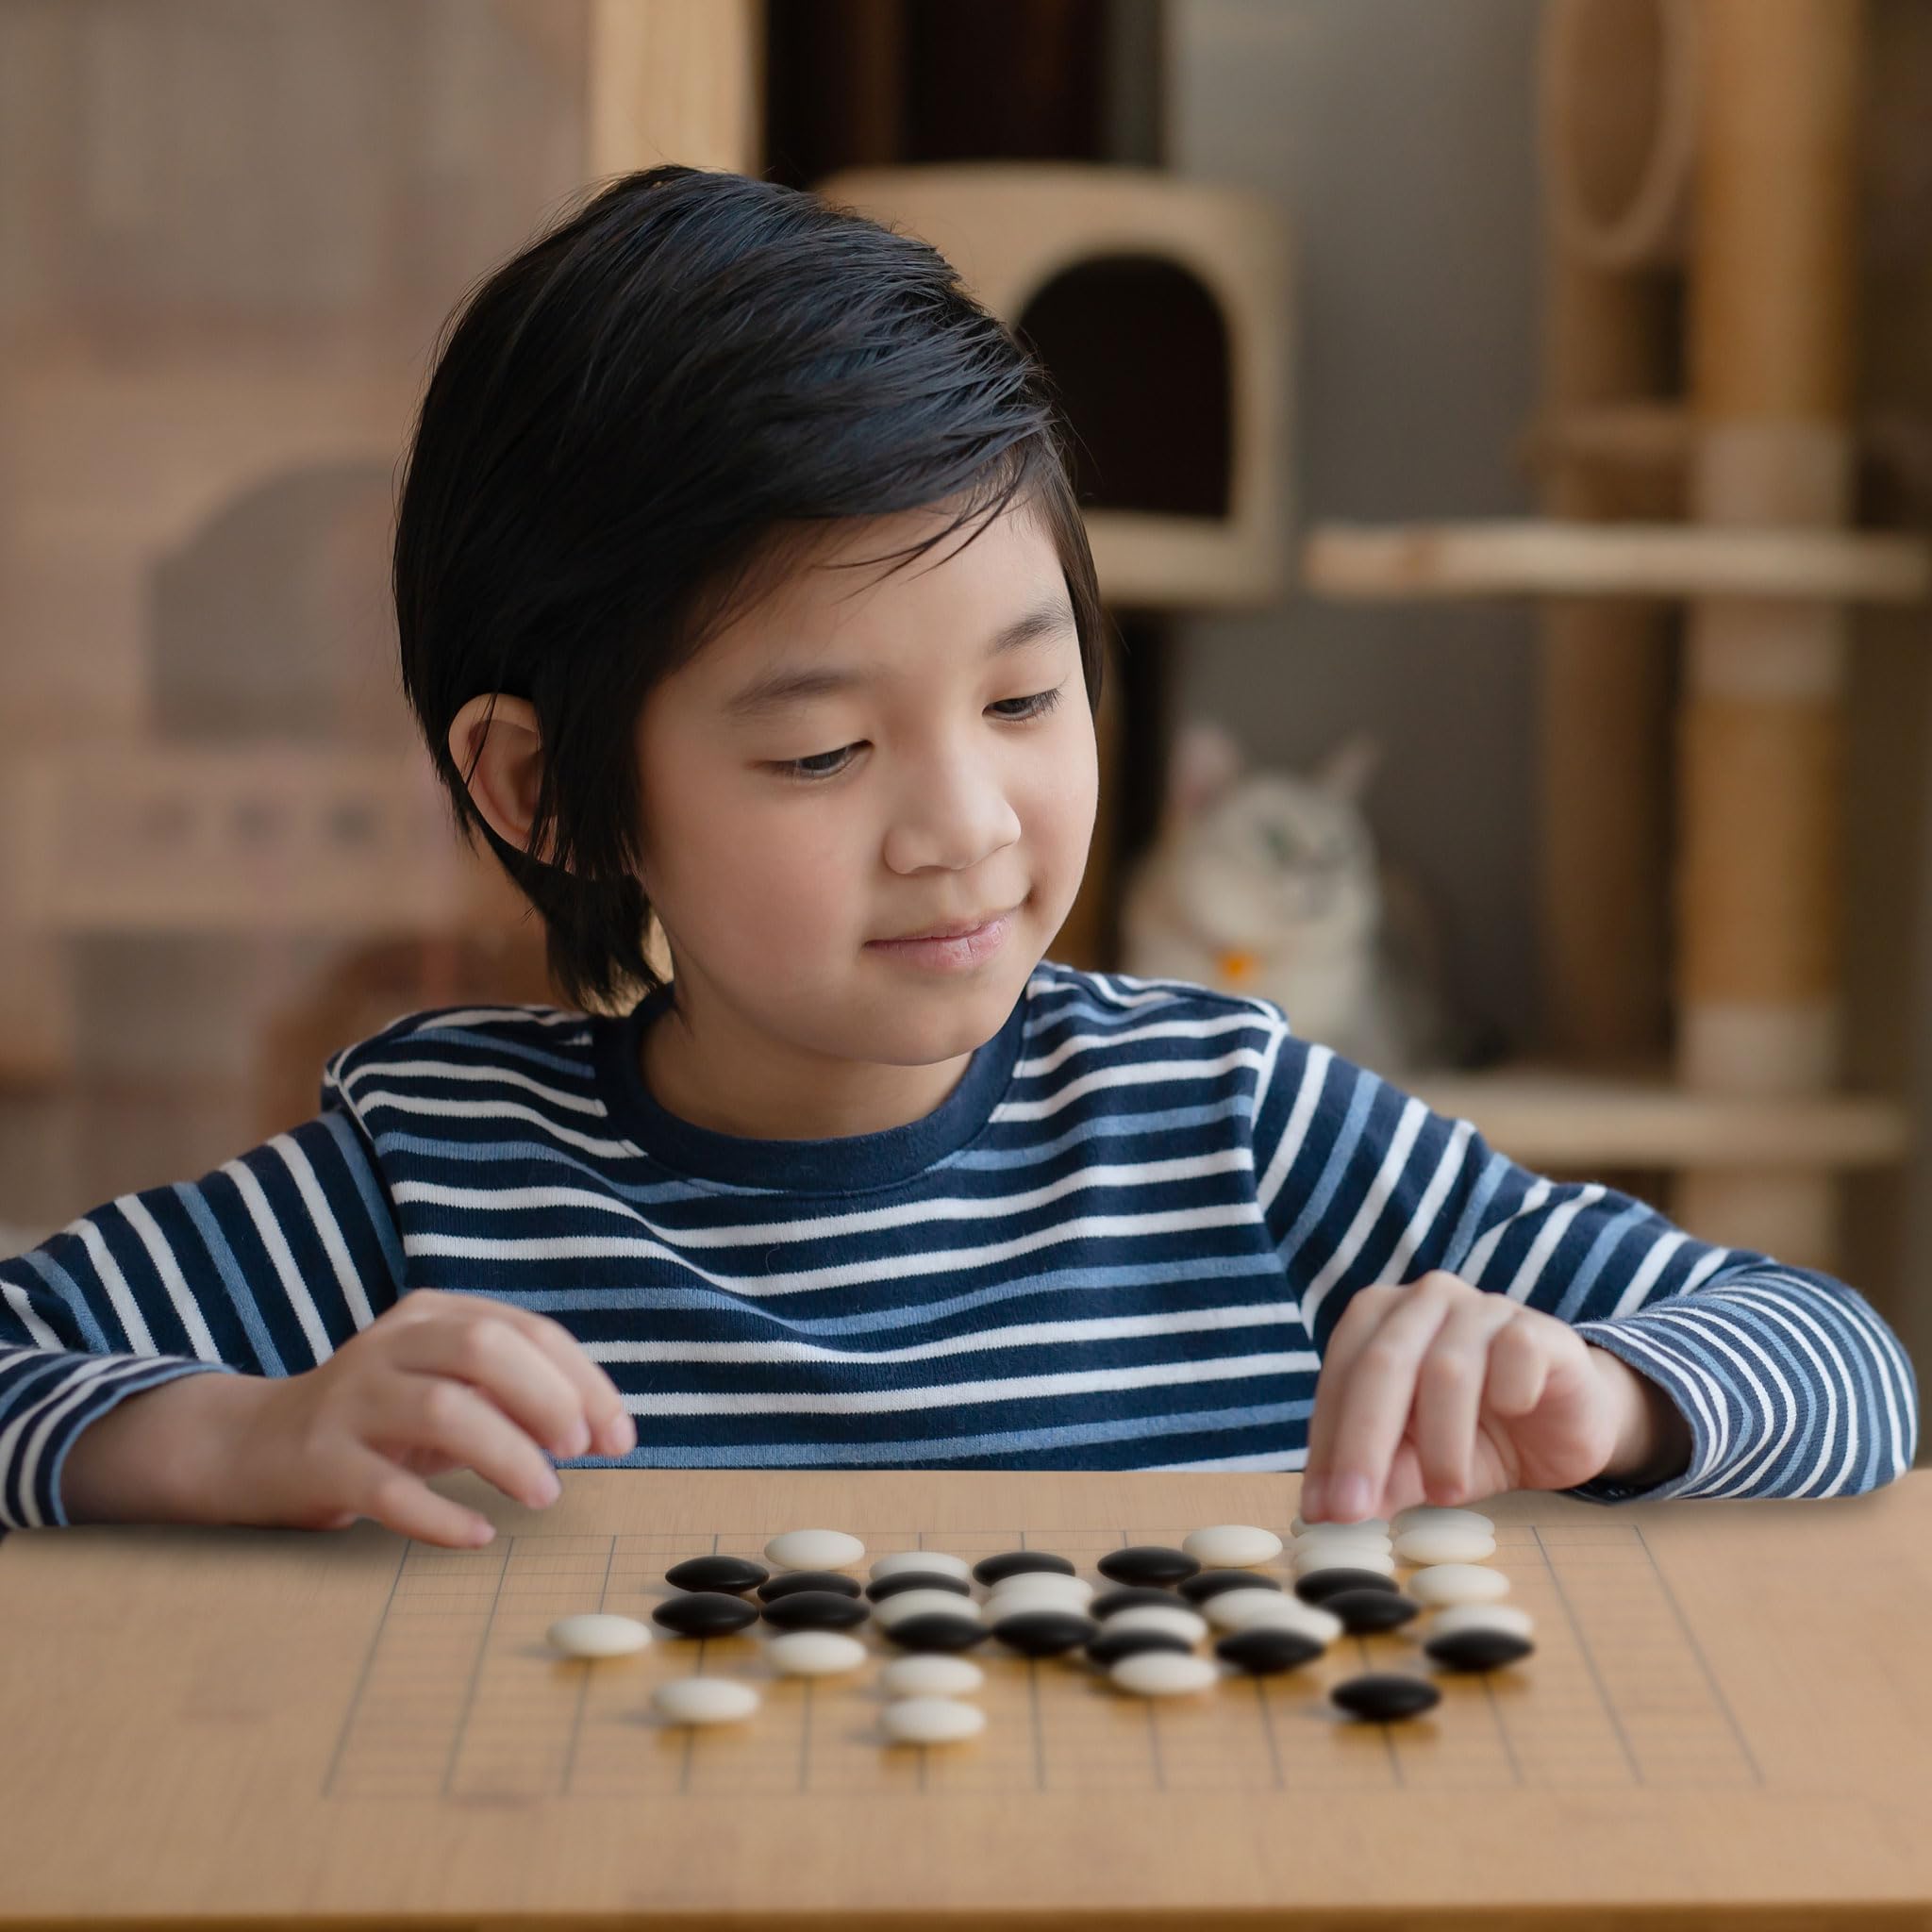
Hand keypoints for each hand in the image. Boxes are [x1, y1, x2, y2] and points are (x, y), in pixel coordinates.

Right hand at [221, 1289, 635, 1546]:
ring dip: (506, 1454)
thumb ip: (514, 1396)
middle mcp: (390, 1345)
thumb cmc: (382, 1419)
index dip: (583, 1381)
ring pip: (441, 1411)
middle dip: (547, 1397)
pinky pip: (386, 1490)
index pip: (524, 1331)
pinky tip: (478, 1535)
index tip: (619, 1436)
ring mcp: (351, 1400)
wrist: (255, 1445)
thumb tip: (601, 1428)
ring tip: (543, 1495)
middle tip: (578, 1450)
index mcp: (432, 1316)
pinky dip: (440, 1515)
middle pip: (482, 1348)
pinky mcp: (320, 1462)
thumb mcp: (447, 1388)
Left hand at [1297, 1271, 1679, 1521]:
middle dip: (1362, 1444)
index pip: (1339, 1379)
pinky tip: (1512, 1415)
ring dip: (1441, 1441)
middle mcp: (1424, 1301)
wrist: (1564, 1426)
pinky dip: (1508, 1394)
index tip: (1321, 1511)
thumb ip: (1378, 1476)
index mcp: (1377, 1319)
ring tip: (1444, 1494)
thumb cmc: (1475, 1436)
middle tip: (1352, 1511)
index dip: (1327, 1446)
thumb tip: (1327, 1512)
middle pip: (1382, 1365)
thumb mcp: (1418, 1464)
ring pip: (1446, 1369)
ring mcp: (1481, 1307)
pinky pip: (1515, 1354)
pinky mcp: (1536, 1327)